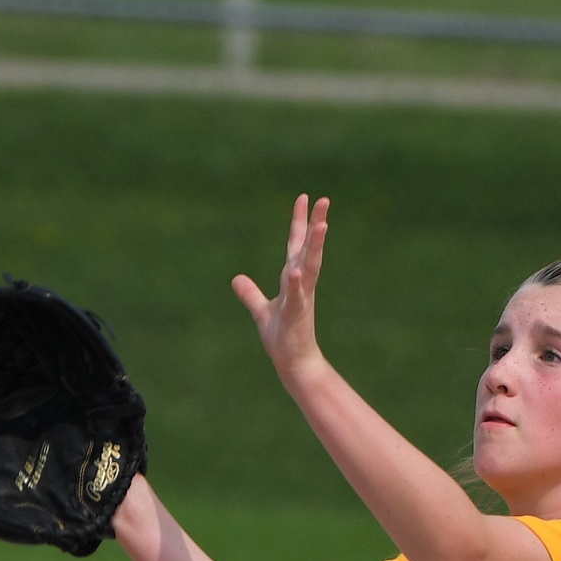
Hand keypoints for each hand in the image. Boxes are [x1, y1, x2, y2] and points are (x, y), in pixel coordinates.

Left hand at [232, 194, 329, 377]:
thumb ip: (250, 294)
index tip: (304, 198)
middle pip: (308, 249)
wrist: (294, 363)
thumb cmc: (283, 337)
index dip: (299, 222)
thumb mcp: (261, 311)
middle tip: (324, 200)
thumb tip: (236, 279)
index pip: (296, 245)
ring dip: (315, 246)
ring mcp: (301, 298)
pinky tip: (296, 270)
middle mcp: (301, 285)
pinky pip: (297, 296)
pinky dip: (297, 283)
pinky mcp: (296, 315)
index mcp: (293, 280)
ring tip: (321, 225)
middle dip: (315, 224)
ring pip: (309, 267)